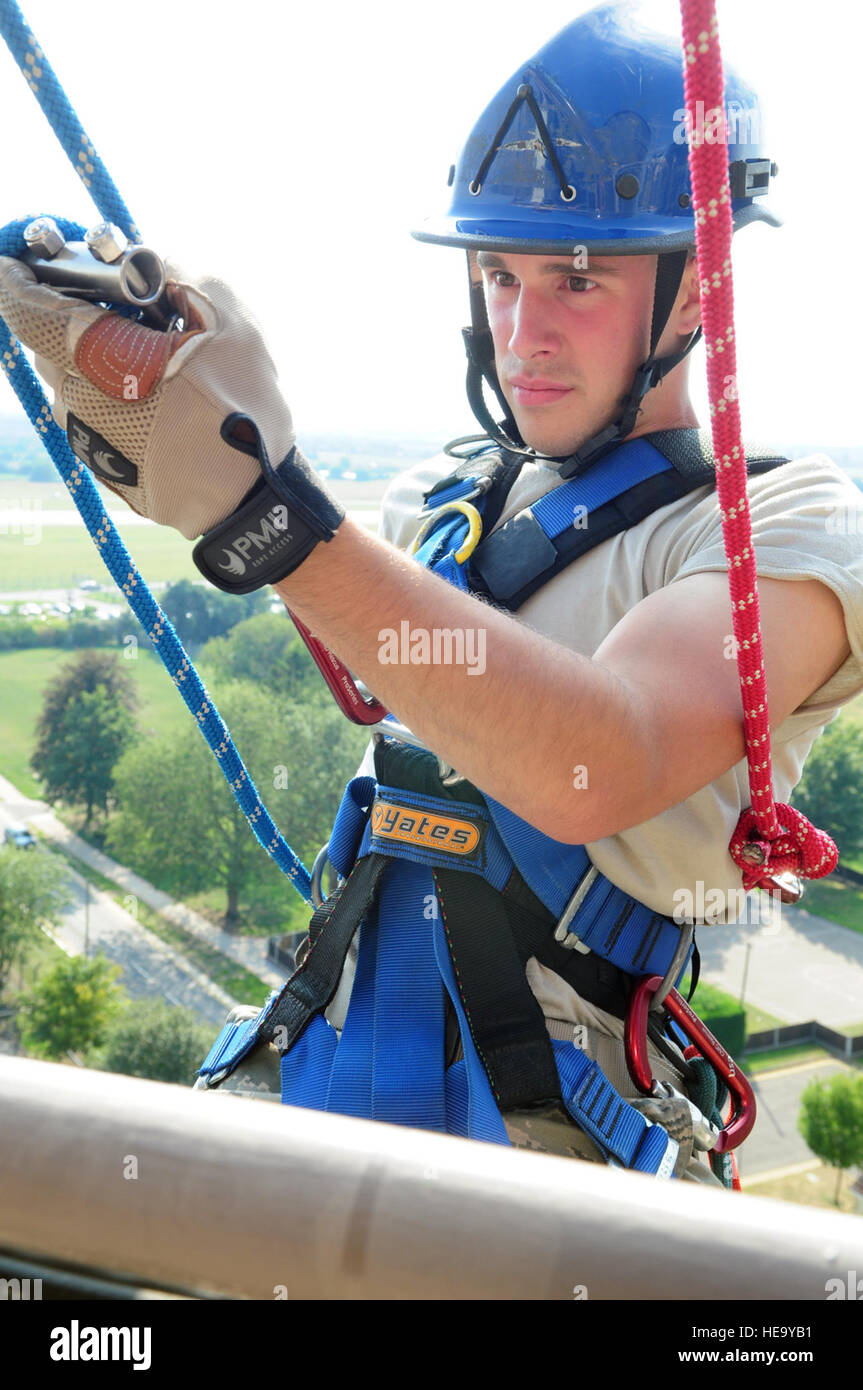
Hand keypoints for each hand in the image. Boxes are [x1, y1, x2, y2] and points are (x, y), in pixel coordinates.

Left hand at [0, 256, 343, 588]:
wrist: (251, 502)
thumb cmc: (241, 408)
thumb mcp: (226, 318)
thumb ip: (177, 272)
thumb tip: (145, 260)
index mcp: (97, 356)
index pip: (25, 307)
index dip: (17, 277)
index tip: (20, 260)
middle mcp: (76, 398)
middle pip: (50, 344)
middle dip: (74, 320)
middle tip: (121, 313)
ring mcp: (84, 437)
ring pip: (73, 381)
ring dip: (98, 363)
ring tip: (155, 365)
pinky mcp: (99, 465)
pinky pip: (93, 414)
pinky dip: (113, 398)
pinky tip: (161, 404)